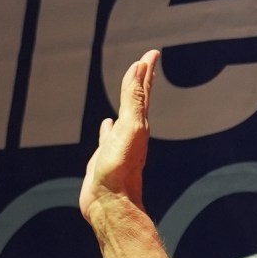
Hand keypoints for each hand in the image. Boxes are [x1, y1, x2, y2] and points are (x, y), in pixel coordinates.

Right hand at [81, 48, 157, 227]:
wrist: (111, 203)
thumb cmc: (121, 168)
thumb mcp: (130, 127)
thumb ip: (133, 98)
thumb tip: (140, 67)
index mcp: (139, 124)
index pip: (144, 90)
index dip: (146, 71)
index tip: (152, 54)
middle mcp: (131, 133)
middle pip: (137, 100)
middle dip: (140, 80)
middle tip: (144, 63)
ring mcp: (117, 145)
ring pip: (122, 117)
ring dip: (125, 102)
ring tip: (126, 89)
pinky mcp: (104, 158)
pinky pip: (106, 137)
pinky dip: (106, 128)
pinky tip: (106, 125)